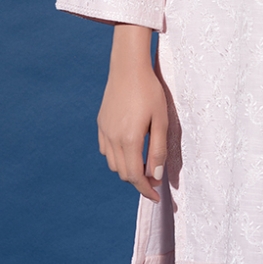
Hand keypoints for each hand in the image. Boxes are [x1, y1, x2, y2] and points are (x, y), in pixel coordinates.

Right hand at [97, 23, 167, 202]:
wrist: (128, 67)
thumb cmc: (150, 91)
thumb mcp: (161, 120)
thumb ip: (158, 149)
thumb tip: (156, 175)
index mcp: (129, 139)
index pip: (135, 176)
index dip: (146, 190)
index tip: (157, 197)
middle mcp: (113, 139)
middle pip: (124, 173)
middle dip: (139, 180)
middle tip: (155, 177)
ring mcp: (104, 131)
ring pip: (113, 163)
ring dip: (128, 168)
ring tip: (144, 162)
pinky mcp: (101, 124)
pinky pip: (106, 150)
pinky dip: (117, 156)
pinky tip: (130, 148)